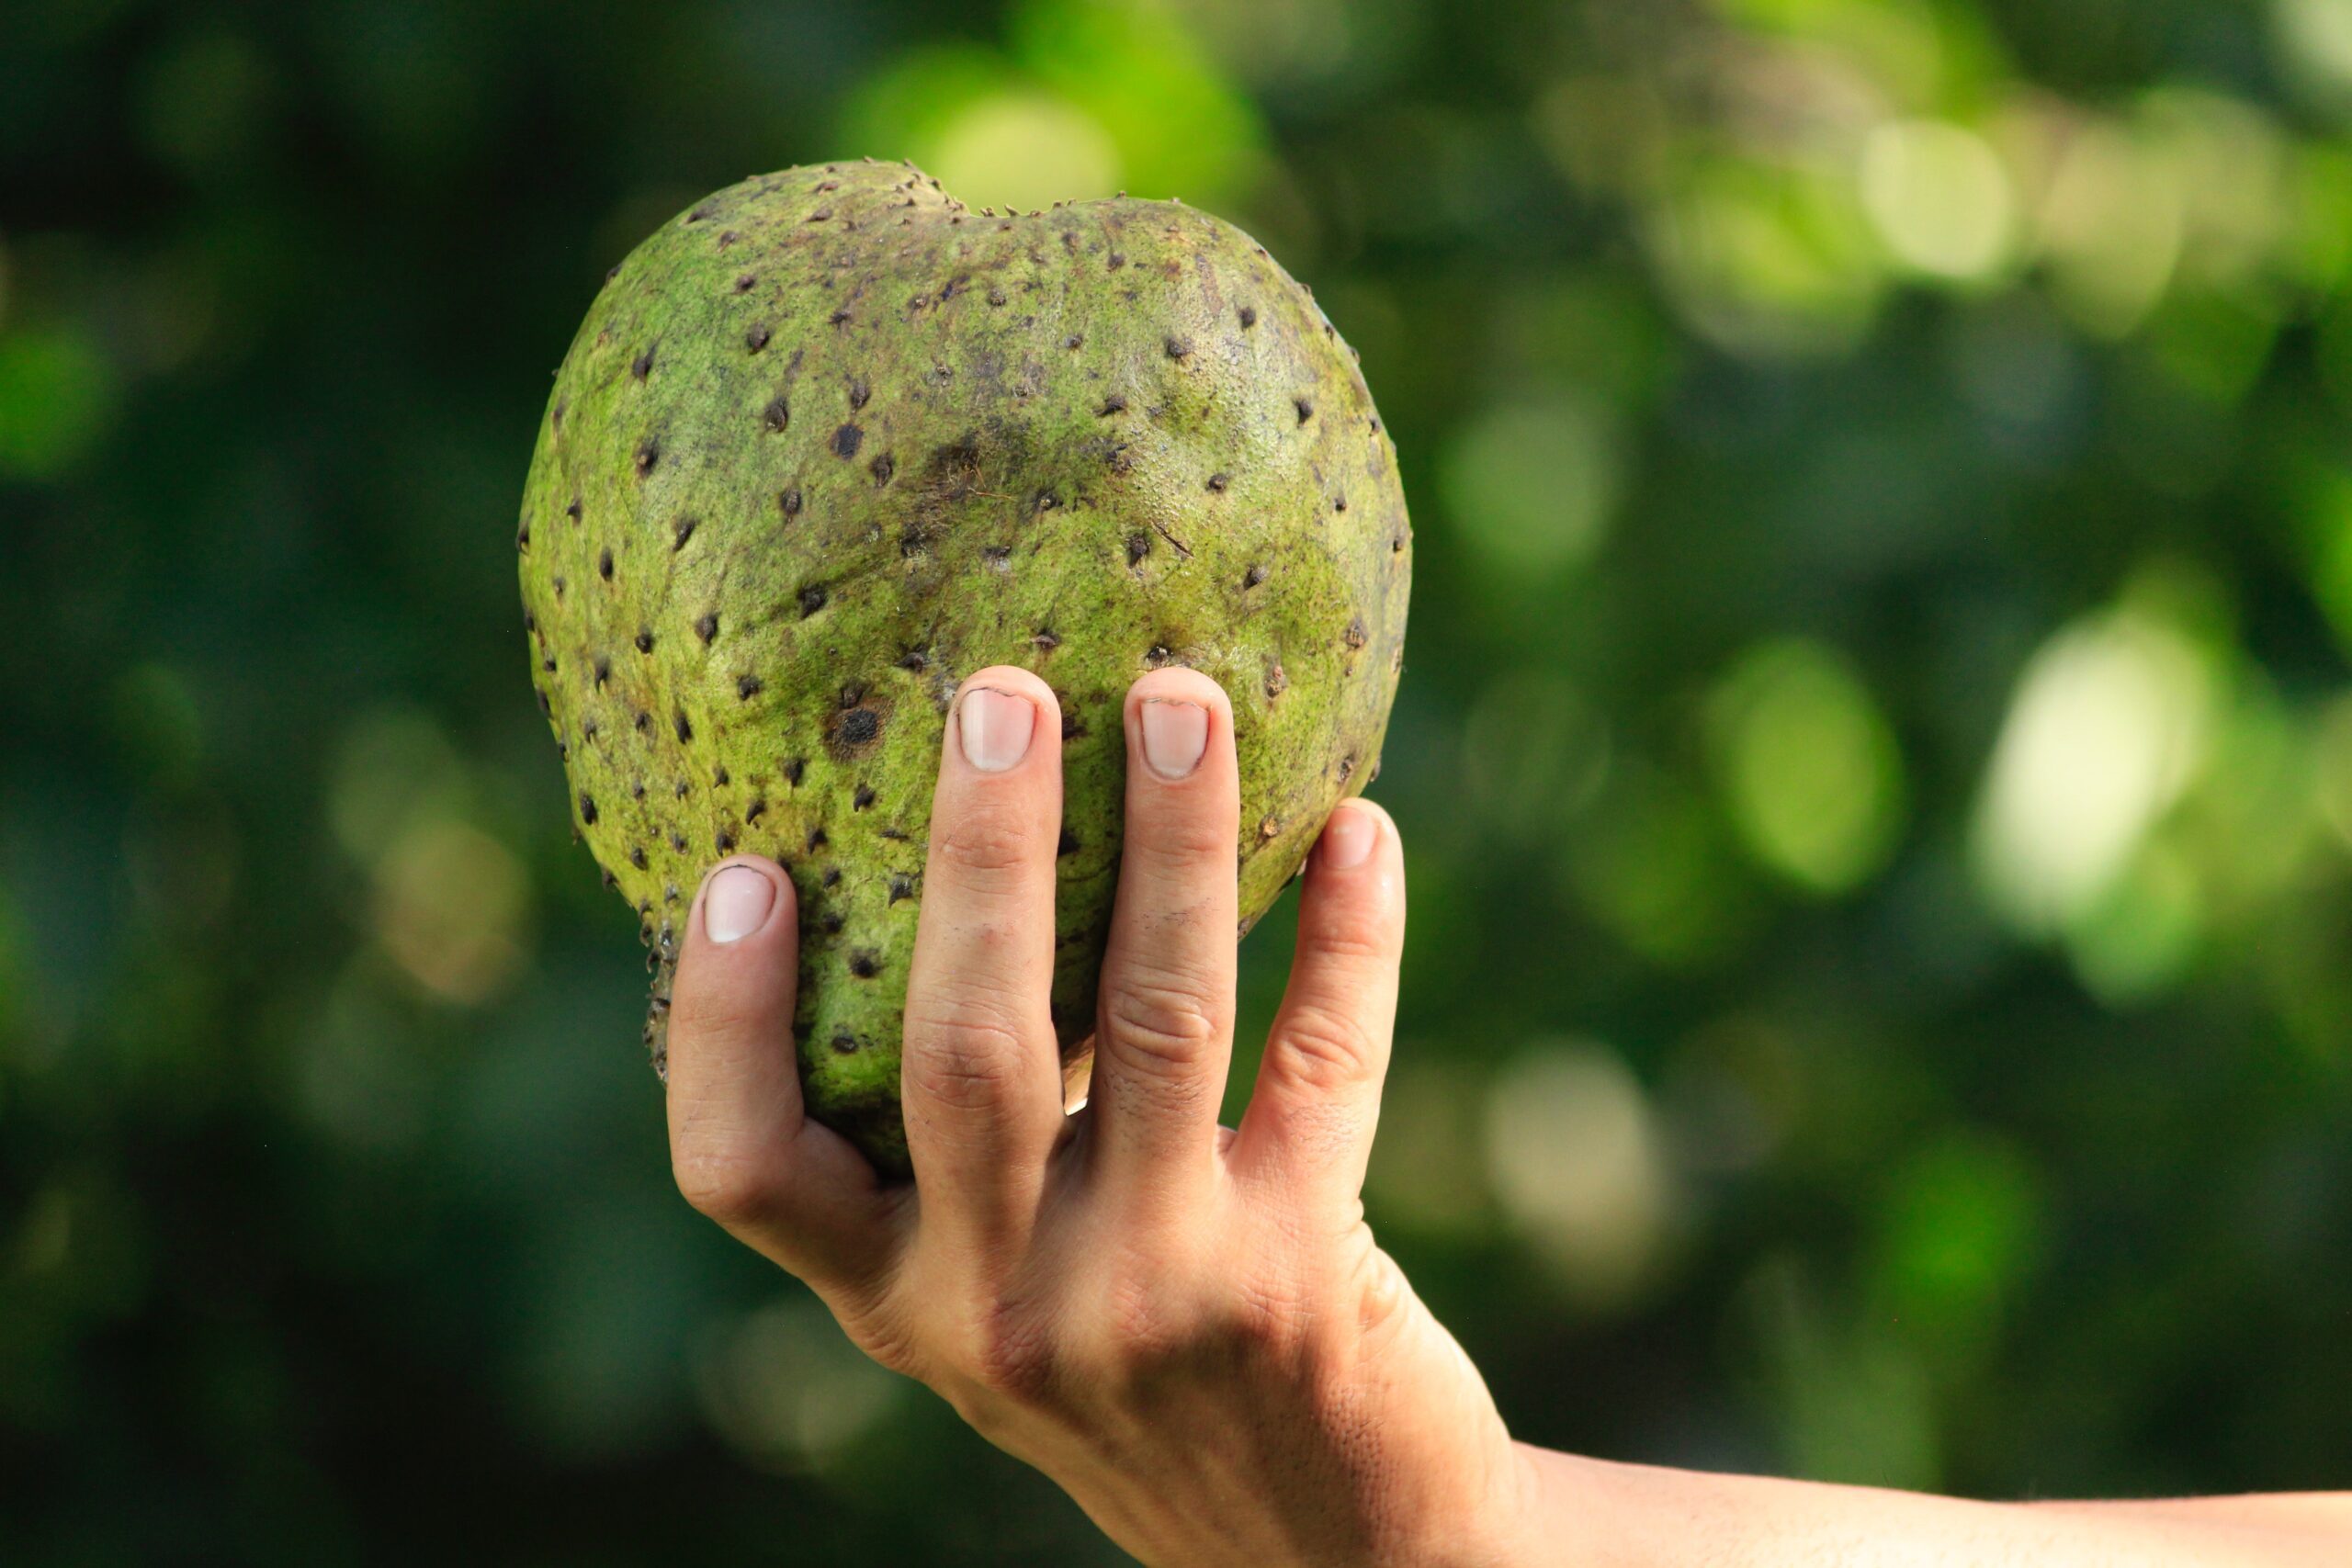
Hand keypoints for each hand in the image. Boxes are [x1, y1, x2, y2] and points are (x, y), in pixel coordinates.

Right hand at [663, 666, 1533, 1567]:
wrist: (1319, 1552)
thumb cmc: (1129, 1359)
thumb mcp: (1006, 1286)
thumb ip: (962, 1139)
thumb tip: (963, 850)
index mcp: (896, 1297)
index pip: (745, 1171)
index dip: (723, 1018)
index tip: (741, 863)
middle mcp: (1004, 1306)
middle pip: (962, 1051)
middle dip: (981, 856)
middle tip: (998, 691)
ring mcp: (1158, 1294)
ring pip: (1160, 1021)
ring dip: (1176, 842)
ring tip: (1183, 697)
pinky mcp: (1303, 1275)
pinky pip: (1326, 1058)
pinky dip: (1349, 932)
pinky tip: (1362, 829)